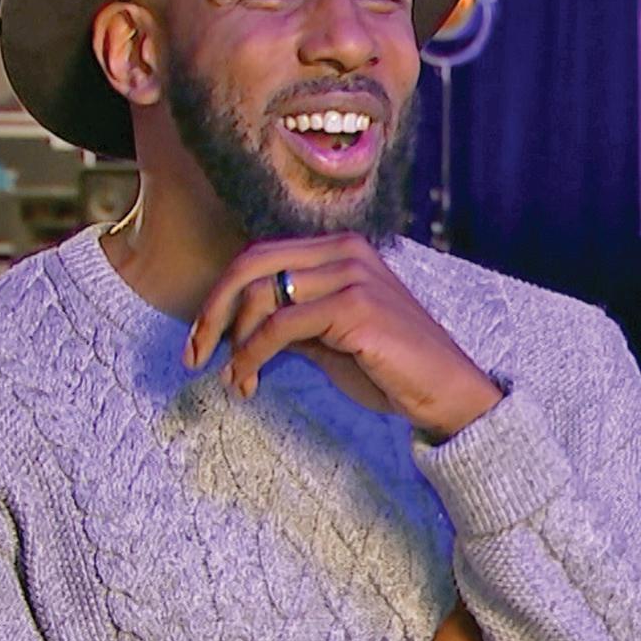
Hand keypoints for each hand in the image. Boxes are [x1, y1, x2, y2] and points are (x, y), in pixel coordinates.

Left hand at [183, 233, 501, 437]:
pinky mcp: (354, 306)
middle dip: (212, 311)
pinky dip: (252, 354)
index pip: (259, 256)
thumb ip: (289, 321)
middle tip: (193, 355)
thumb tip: (238, 328)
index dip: (220, 296)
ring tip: (235, 381)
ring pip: (260, 295)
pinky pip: (280, 326)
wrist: (447, 391)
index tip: (200, 339)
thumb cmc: (388, 366)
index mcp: (338, 248)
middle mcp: (343, 250)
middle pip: (250, 264)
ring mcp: (351, 274)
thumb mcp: (328, 338)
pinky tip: (249, 380)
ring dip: (234, 343)